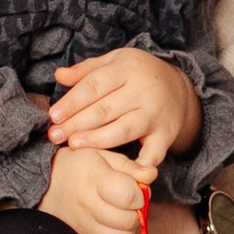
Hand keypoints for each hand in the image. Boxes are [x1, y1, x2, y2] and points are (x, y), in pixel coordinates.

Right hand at [41, 143, 151, 233]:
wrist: (42, 184)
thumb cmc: (78, 167)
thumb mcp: (102, 156)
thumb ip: (130, 167)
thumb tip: (151, 175)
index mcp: (93, 178)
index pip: (128, 196)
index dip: (138, 195)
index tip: (132, 190)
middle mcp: (84, 205)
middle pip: (127, 221)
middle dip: (133, 213)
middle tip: (125, 205)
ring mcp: (79, 227)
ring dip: (125, 230)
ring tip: (117, 216)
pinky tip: (106, 228)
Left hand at [49, 50, 201, 178]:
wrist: (179, 88)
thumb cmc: (138, 75)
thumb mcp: (115, 62)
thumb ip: (86, 70)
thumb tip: (59, 76)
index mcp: (127, 69)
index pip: (94, 86)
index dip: (72, 102)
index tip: (54, 115)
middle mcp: (143, 91)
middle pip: (105, 109)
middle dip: (77, 123)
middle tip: (55, 135)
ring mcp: (155, 114)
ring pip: (123, 129)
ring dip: (97, 139)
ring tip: (74, 145)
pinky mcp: (166, 135)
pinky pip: (152, 153)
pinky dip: (139, 164)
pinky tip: (121, 171)